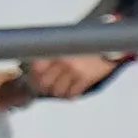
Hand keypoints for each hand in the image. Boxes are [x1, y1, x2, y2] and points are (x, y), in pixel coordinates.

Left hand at [1, 51, 119, 104]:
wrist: (108, 44)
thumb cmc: (83, 44)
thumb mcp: (64, 43)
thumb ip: (49, 53)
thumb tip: (29, 66)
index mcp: (56, 50)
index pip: (36, 69)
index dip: (32, 77)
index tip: (33, 80)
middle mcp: (63, 61)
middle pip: (44, 83)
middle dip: (42, 88)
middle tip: (44, 87)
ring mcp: (75, 71)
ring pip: (57, 91)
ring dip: (57, 91)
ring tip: (60, 86)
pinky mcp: (86, 79)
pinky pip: (71, 94)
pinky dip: (69, 94)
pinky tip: (70, 88)